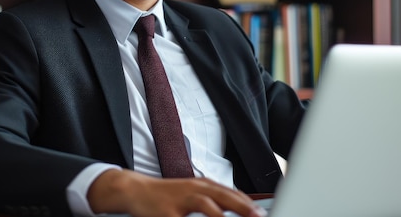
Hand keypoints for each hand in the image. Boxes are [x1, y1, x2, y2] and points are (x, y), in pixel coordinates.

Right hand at [87, 169, 267, 216]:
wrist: (137, 190)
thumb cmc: (168, 195)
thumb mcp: (193, 194)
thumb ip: (213, 200)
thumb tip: (238, 205)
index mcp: (203, 186)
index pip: (231, 194)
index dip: (248, 204)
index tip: (263, 214)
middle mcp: (195, 189)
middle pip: (224, 196)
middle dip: (244, 207)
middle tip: (259, 216)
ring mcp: (181, 199)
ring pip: (207, 204)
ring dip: (224, 212)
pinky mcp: (168, 212)